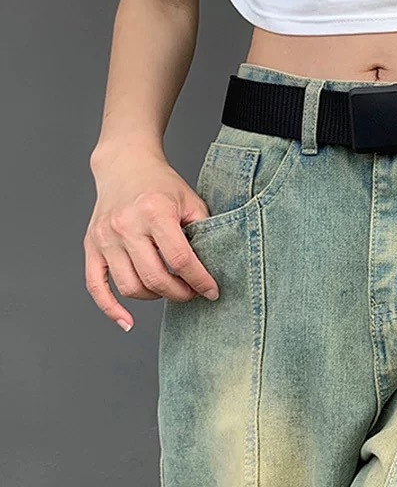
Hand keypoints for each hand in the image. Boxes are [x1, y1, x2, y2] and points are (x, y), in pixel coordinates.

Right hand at [84, 147, 217, 332]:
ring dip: (154, 297)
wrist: (125, 165)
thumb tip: (214, 267)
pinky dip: (111, 308)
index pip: (180, 258)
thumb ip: (202, 230)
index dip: (199, 280)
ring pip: (130, 286)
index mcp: (155, 212)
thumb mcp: (190, 200)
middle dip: (179, 293)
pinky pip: (96, 286)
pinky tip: (128, 321)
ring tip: (170, 290)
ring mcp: (105, 237)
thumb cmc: (162, 185)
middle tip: (193, 293)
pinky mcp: (91, 246)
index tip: (212, 291)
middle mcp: (126, 226)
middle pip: (155, 277)